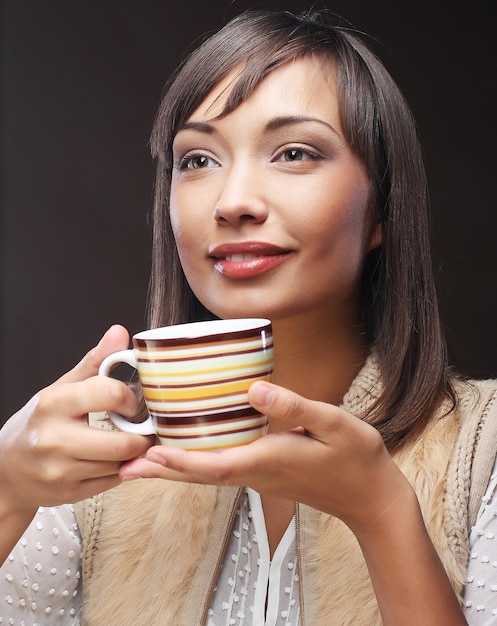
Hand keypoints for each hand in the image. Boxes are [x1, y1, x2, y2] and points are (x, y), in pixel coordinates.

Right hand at [0, 325, 152, 515]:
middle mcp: (54, 439)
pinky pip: (113, 482)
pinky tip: (111, 459)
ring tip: (126, 441)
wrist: (7, 470)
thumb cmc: (40, 422)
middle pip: (123, 443)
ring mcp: (60, 471)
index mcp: (54, 404)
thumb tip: (120, 332)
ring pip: (121, 464)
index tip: (132, 402)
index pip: (110, 394)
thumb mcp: (61, 388)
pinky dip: (120, 470)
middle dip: (141, 436)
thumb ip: (95, 362)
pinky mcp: (68, 494)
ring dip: (131, 454)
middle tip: (142, 428)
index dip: (131, 398)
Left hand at [121, 380, 412, 534]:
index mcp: (269, 460)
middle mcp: (256, 472)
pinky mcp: (264, 472)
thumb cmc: (356, 459)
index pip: (215, 464)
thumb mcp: (334, 424)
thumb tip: (255, 389)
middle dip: (161, 470)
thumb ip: (295, 407)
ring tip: (140, 462)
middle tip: (122, 466)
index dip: (180, 460)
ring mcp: (258, 476)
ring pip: (206, 474)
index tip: (149, 453)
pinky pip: (219, 470)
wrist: (369, 496)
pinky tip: (185, 454)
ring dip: (172, 469)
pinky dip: (194, 464)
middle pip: (199, 474)